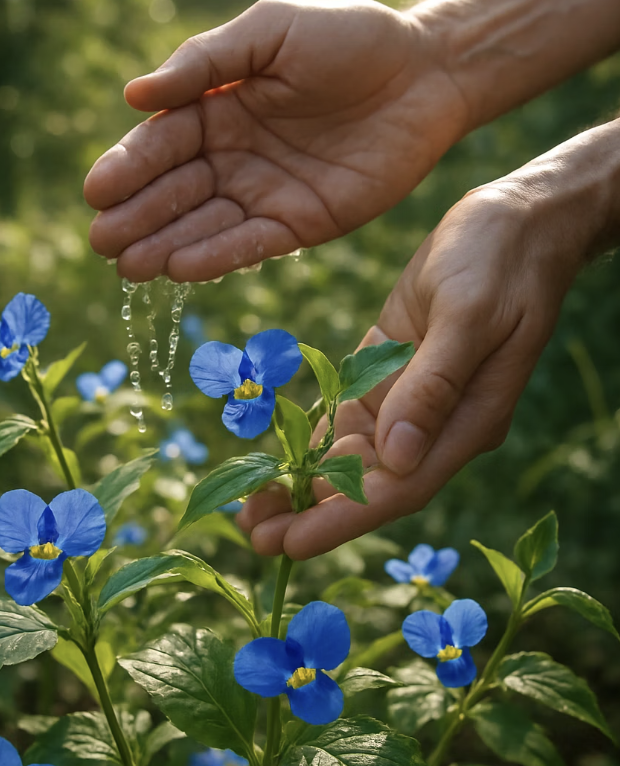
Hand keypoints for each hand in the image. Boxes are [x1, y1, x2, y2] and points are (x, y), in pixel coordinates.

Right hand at [84, 0, 467, 281]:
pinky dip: (217, 257)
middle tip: (103, 242)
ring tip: (129, 267)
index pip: (162, 144)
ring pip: (205, 226)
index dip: (128, 168)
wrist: (426, 76)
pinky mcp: (300, 226)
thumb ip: (206, 62)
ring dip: (165, 246)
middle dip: (137, 218)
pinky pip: (251, 245)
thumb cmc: (349, 41)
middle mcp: (234, 157)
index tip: (96, 193)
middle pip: (175, 192)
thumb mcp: (271, 33)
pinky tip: (181, 269)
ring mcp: (265, 195)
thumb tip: (135, 96)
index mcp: (219, 108)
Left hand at [237, 156, 598, 557]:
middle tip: (252, 538)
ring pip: (350, 456)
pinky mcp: (391, 372)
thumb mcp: (469, 316)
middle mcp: (436, 424)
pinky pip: (345, 416)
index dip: (342, 519)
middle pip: (368, 484)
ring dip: (302, 482)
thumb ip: (433, 387)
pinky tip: (274, 459)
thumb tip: (398, 458)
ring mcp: (412, 401)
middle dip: (310, 512)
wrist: (514, 221)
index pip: (398, 489)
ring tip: (250, 508)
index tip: (290, 544)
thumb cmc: (501, 260)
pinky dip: (309, 438)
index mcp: (467, 421)